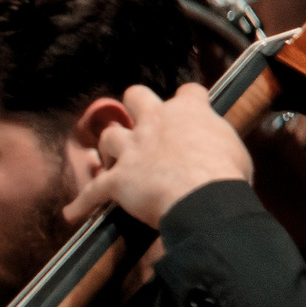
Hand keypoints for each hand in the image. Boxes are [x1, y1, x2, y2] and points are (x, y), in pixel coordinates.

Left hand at [64, 82, 252, 228]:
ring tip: (112, 160)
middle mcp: (156, 122)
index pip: (188, 92)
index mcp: (189, 112)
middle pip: (136, 96)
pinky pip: (92, 192)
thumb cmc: (227, 177)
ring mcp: (133, 149)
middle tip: (138, 116)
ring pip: (109, 136)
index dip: (188, 99)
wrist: (205, 199)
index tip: (189, 105)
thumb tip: (218, 149)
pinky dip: (81, 204)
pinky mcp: (117, 179)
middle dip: (135, 104)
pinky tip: (71, 213)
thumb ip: (217, 141)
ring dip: (110, 147)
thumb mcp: (234, 149)